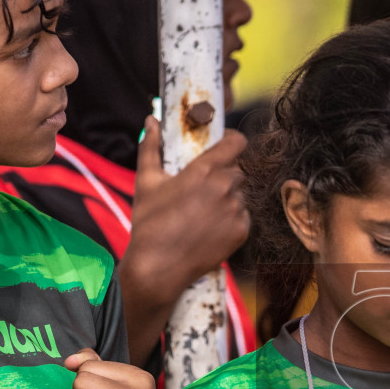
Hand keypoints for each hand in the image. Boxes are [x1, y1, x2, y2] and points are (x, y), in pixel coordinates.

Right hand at [122, 116, 249, 304]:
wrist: (159, 267)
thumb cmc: (149, 224)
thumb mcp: (146, 181)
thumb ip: (150, 147)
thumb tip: (151, 121)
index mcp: (204, 170)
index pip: (236, 142)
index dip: (233, 140)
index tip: (226, 143)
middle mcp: (225, 188)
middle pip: (237, 170)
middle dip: (224, 175)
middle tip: (204, 188)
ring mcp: (235, 211)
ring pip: (240, 195)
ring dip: (228, 198)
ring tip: (204, 212)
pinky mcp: (241, 232)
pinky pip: (243, 216)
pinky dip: (231, 219)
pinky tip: (210, 227)